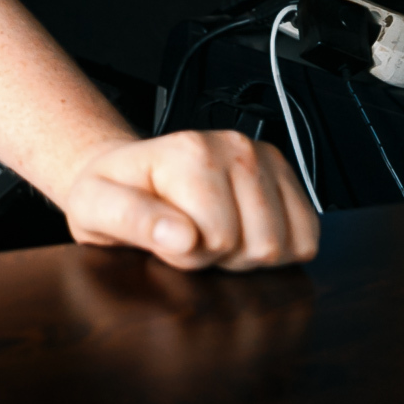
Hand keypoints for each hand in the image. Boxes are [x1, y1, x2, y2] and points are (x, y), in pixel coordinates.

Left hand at [60, 130, 319, 270]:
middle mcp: (234, 146)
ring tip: (211, 232)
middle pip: (259, 244)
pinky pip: (308, 236)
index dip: (187, 255)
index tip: (163, 236)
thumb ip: (132, 220)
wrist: (127, 174)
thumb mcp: (95, 208)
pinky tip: (240, 233)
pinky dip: (279, 249)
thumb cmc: (111, 193)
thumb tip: (182, 237)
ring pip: (287, 245)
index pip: (217, 239)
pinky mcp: (284, 177)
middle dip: (220, 257)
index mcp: (190, 151)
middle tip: (188, 236)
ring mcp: (264, 158)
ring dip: (247, 255)